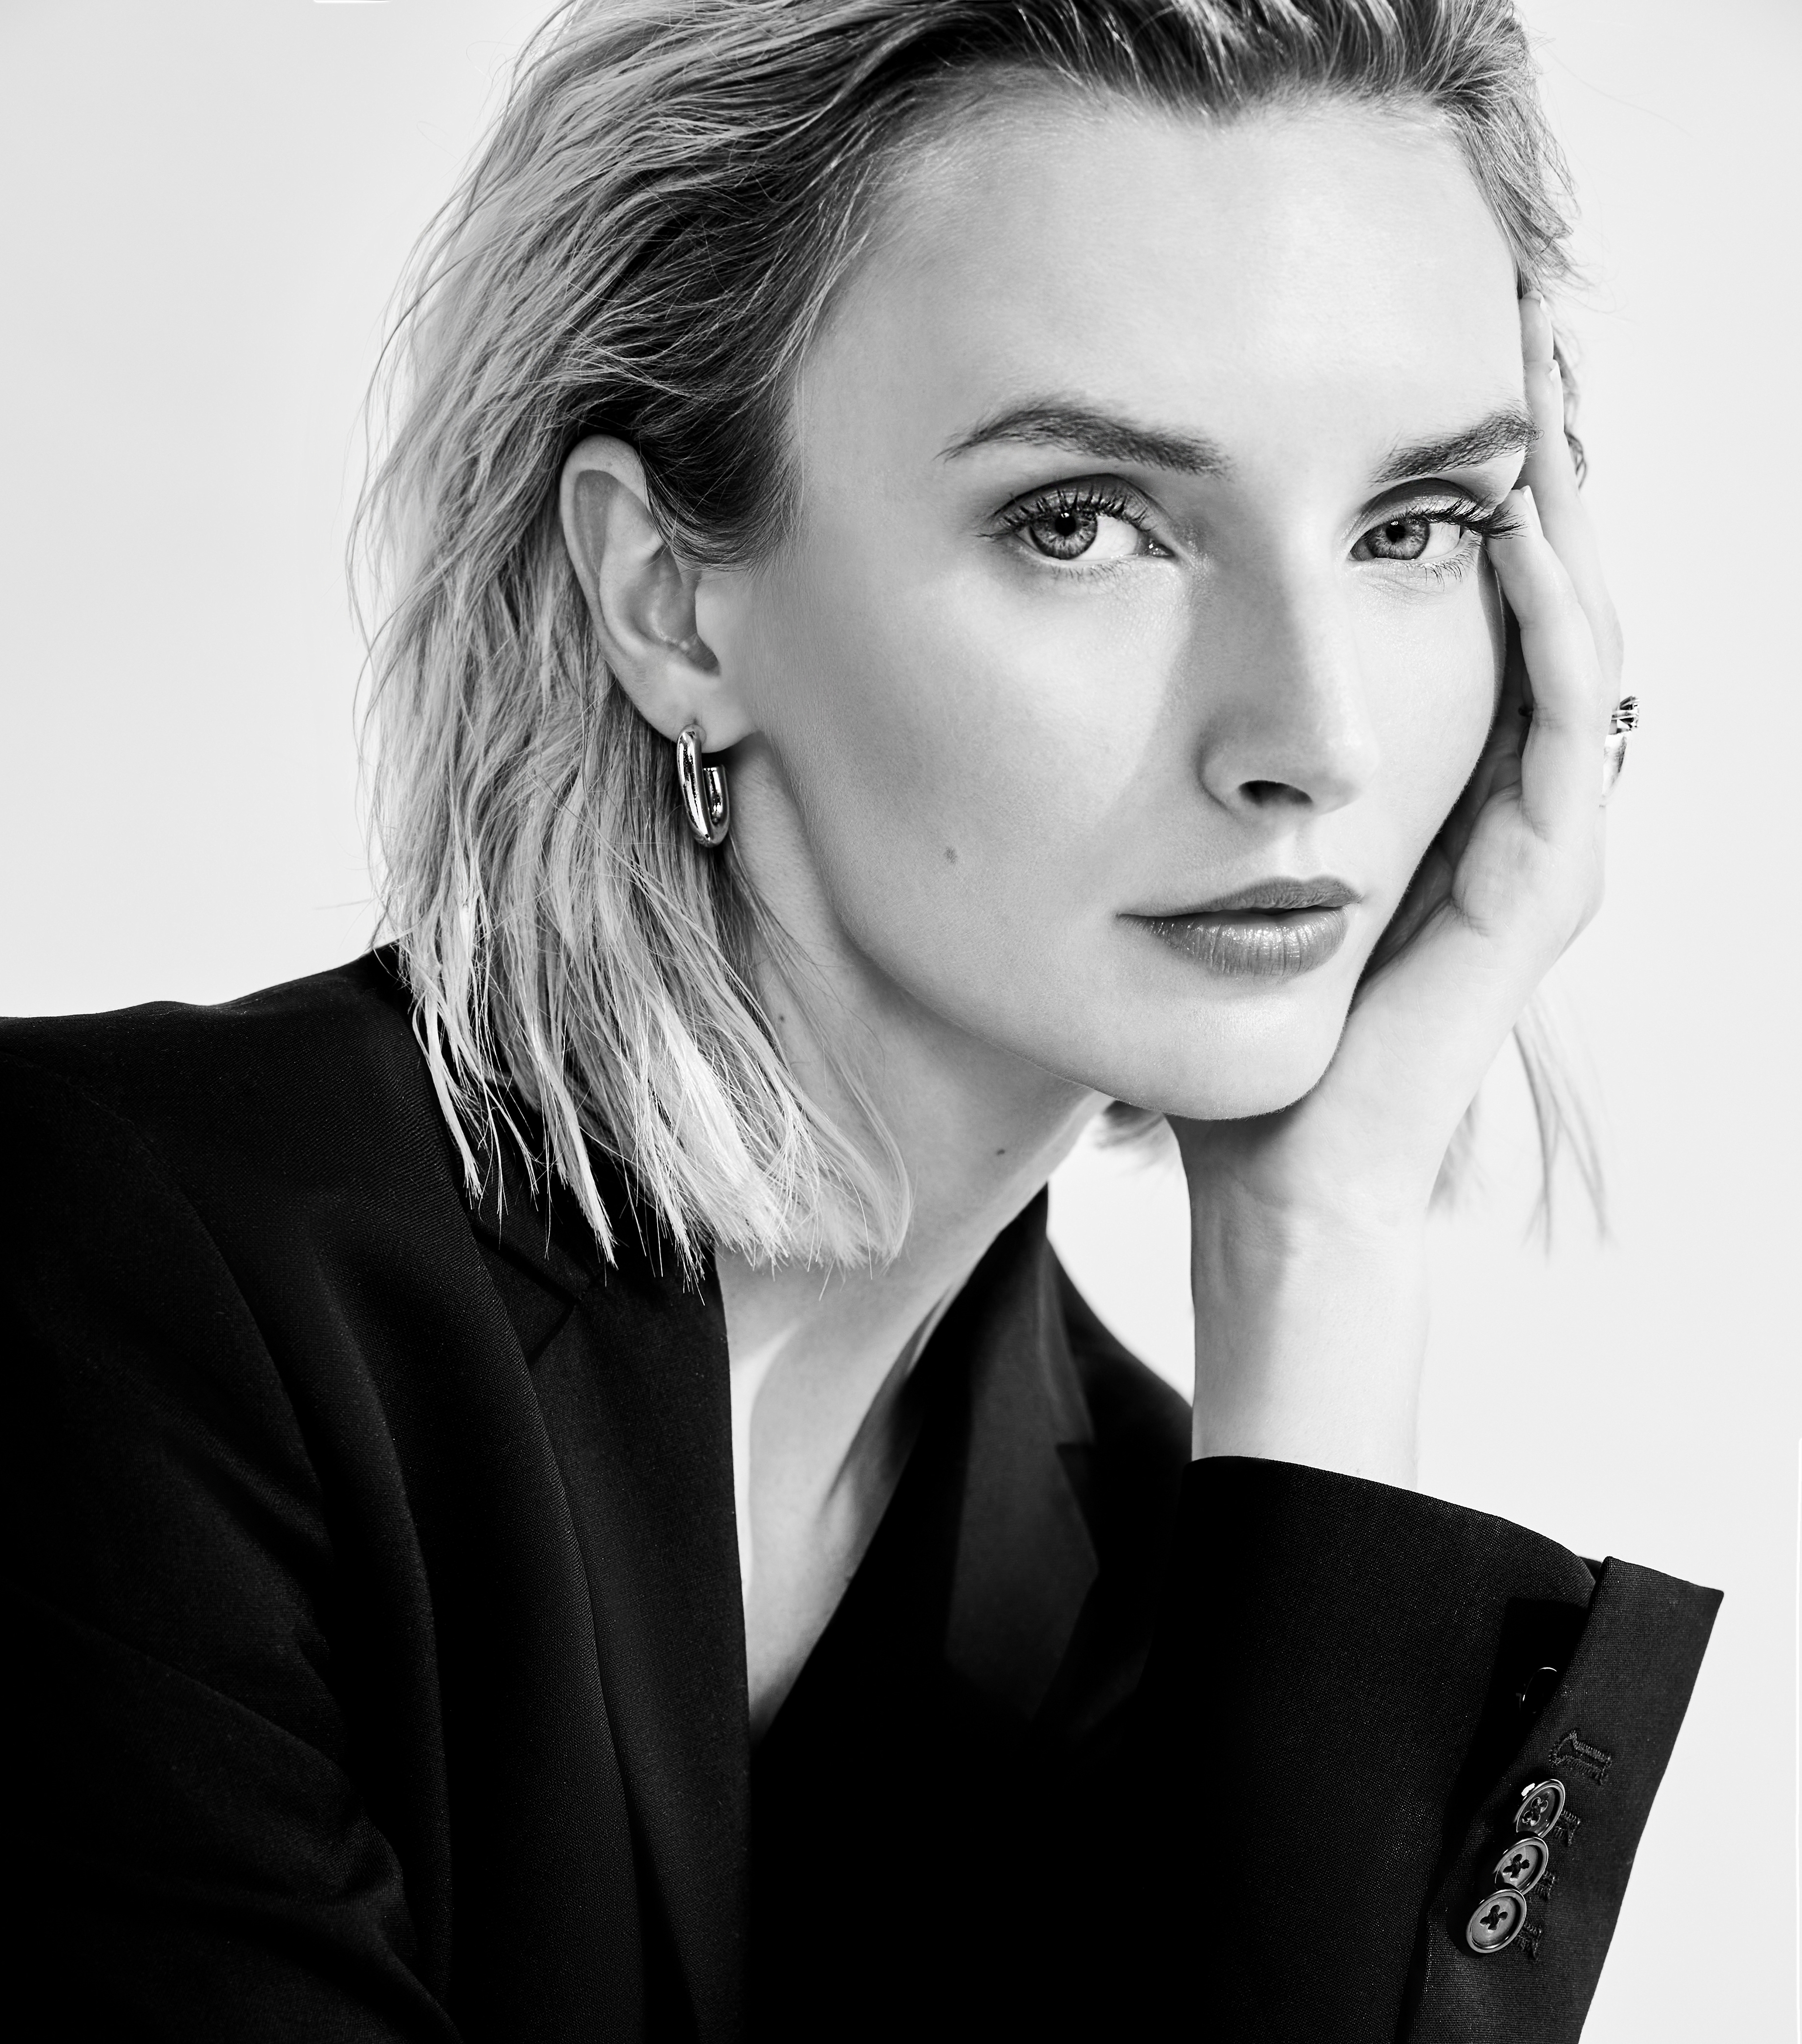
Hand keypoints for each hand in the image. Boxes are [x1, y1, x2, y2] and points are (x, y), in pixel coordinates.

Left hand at [1180, 292, 1625, 1482]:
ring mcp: (1532, 838)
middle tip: (1494, 304)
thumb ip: (1151, 734)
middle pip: (1530, 581)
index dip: (1437, 468)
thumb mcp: (1170, 832)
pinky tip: (1511, 527)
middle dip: (1514, 448)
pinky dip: (1549, 623)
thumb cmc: (1206, 1015)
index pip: (1455, 586)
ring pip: (1570, 631)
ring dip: (1551, 500)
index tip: (1391, 347)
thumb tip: (1049, 599)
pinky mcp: (1539, 886)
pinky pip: (1567, 727)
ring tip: (1524, 374)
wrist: (1268, 1164)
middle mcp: (1492, 792)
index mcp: (1417, 769)